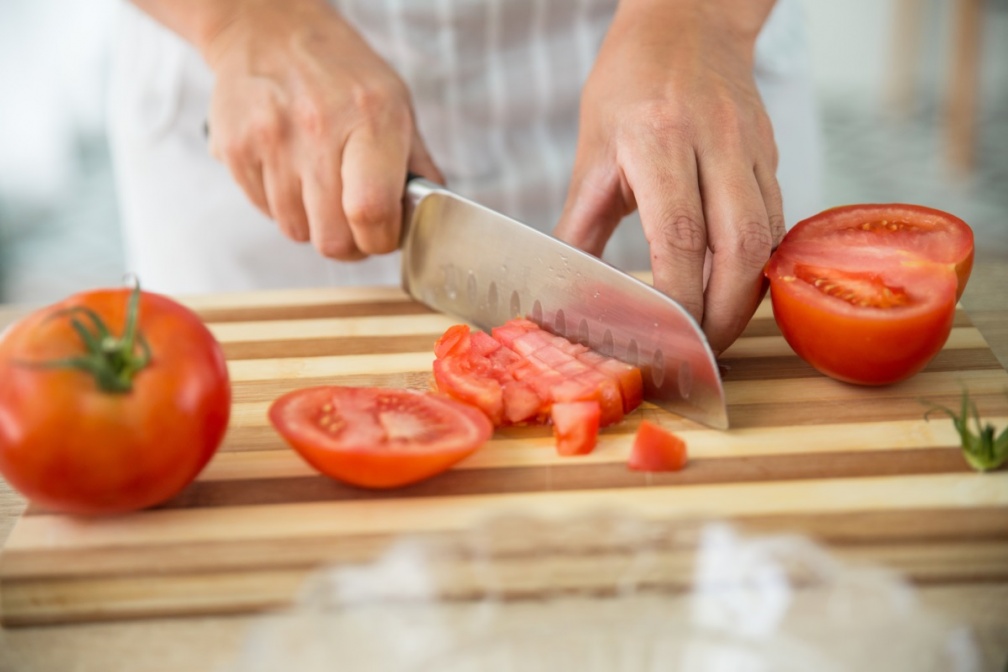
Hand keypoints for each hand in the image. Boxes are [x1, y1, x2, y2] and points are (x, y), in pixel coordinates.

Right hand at [201, 0, 441, 258]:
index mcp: (371, 117)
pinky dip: (281, 205)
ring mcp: (270, 141)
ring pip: (296, 231)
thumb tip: (430, 216)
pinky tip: (290, 171)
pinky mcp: (235, 150)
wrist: (268, 29)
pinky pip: (264, 211)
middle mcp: (318, 129)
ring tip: (320, 187)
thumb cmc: (339, 70)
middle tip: (353, 224)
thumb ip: (416, 165)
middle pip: (332, 238)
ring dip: (313, 222)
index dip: (380, 240)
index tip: (383, 236)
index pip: (371, 211)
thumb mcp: (396, 102)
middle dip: (348, 244)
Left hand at [553, 0, 783, 353]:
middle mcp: (714, 140)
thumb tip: (568, 289)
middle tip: (700, 351)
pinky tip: (736, 289)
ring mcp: (751, 147)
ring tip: (717, 331)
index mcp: (658, 138)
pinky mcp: (771, 156)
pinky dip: (759, 266)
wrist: (688, 23)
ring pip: (768, 238)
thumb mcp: (594, 151)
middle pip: (740, 245)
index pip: (679, 234)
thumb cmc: (631, 83)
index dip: (679, 295)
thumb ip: (582, 225)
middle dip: (724, 312)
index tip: (665, 336)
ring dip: (746, 296)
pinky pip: (777, 222)